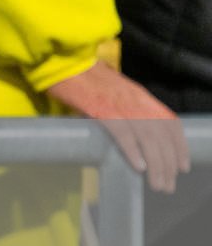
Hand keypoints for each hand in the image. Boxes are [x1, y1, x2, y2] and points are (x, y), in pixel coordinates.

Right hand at [46, 61, 190, 192]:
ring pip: (148, 138)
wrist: (63, 59)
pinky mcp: (102, 109)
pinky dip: (133, 151)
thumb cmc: (82, 76)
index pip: (171, 123)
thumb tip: (127, 131)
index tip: (182, 167)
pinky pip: (123, 133)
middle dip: (168, 164)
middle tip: (167, 185)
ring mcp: (121, 104)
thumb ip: (122, 108)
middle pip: (162, 136)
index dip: (180, 146)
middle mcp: (138, 100)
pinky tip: (138, 167)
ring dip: (156, 164)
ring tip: (157, 184)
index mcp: (141, 96)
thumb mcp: (112, 91)